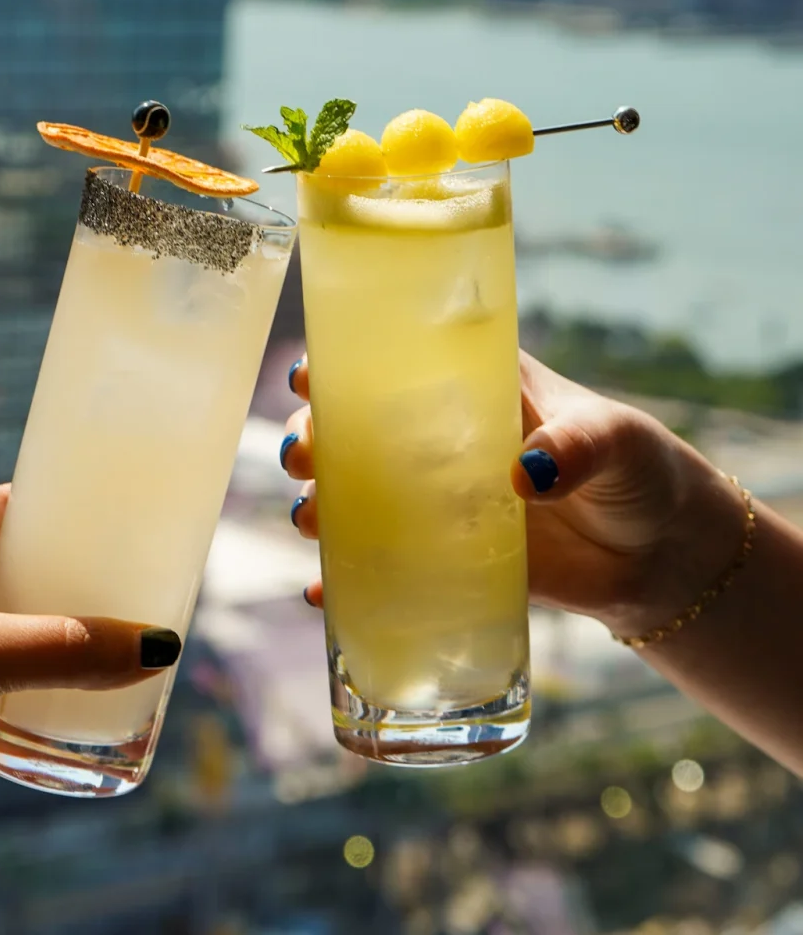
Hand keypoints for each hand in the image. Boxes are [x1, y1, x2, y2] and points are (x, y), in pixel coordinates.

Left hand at [0, 485, 180, 867]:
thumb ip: (72, 650)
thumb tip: (158, 648)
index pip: (2, 507)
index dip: (58, 513)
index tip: (116, 523)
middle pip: (8, 562)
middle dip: (63, 577)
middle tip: (126, 584)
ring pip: (0, 616)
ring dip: (48, 627)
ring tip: (111, 632)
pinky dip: (27, 667)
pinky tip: (68, 682)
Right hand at [281, 351, 744, 635]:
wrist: (659, 555)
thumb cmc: (639, 472)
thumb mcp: (615, 440)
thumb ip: (578, 444)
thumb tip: (526, 475)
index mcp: (475, 393)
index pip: (395, 367)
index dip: (343, 367)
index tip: (308, 375)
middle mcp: (443, 446)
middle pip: (356, 434)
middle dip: (314, 439)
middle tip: (303, 455)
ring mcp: (439, 506)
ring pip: (358, 499)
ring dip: (319, 505)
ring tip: (309, 519)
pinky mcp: (448, 562)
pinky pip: (384, 568)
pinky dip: (348, 581)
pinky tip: (323, 593)